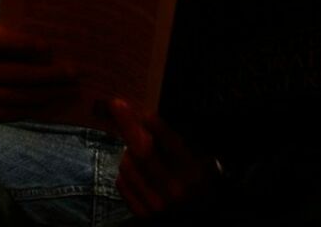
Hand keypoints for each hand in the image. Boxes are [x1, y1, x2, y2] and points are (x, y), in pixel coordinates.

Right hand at [0, 25, 79, 122]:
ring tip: (70, 91)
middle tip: (74, 74)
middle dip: (48, 76)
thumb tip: (56, 51)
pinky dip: (35, 109)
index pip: (0, 42)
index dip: (25, 45)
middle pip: (15, 75)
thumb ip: (16, 40)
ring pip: (16, 97)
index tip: (50, 47)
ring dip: (48, 95)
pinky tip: (53, 103)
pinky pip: (11, 113)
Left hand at [108, 98, 222, 217]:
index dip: (156, 125)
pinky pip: (121, 182)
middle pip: (142, 150)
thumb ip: (182, 145)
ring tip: (140, 153)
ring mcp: (156, 204)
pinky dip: (125, 173)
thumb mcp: (203, 165)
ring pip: (127, 165)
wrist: (193, 222)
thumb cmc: (199, 188)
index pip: (171, 144)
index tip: (145, 111)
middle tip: (117, 105)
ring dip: (128, 152)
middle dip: (127, 124)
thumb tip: (154, 119)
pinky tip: (137, 172)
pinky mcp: (141, 213)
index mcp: (192, 174)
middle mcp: (174, 190)